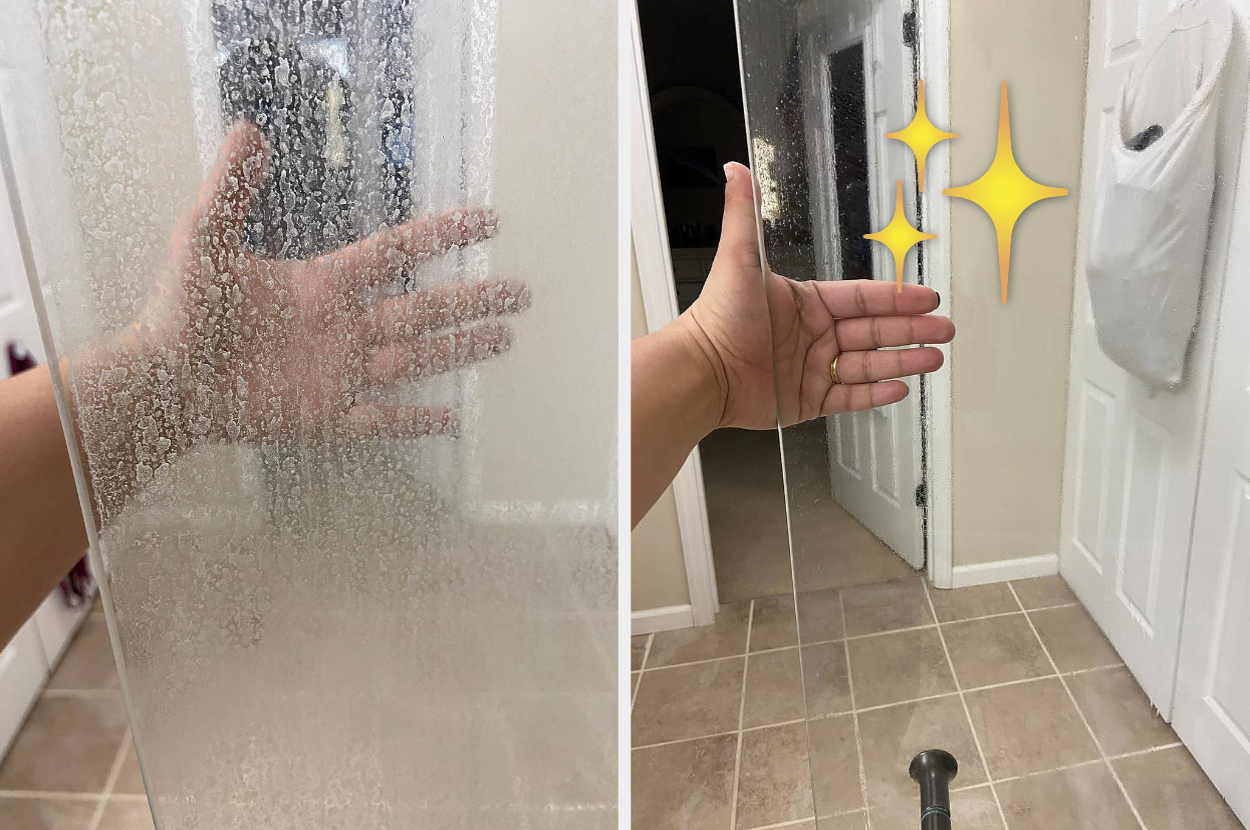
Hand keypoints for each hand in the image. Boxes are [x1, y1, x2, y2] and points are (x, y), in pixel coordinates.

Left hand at [132, 120, 528, 443]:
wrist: (163, 380)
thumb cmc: (180, 310)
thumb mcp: (203, 240)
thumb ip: (231, 189)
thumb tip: (249, 130)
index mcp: (324, 284)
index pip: (395, 254)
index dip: (440, 237)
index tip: (484, 223)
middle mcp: (343, 326)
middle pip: (423, 309)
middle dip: (471, 300)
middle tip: (518, 291)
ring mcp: (339, 371)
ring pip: (415, 358)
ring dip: (460, 347)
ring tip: (504, 338)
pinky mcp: (326, 414)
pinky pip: (379, 419)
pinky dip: (413, 419)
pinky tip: (450, 417)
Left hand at [676, 161, 952, 429]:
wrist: (702, 371)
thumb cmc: (716, 317)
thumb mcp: (738, 259)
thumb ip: (743, 213)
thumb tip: (737, 168)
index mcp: (805, 302)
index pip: (861, 297)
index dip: (896, 297)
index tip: (926, 297)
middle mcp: (812, 335)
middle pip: (873, 330)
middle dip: (912, 330)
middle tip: (944, 329)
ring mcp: (811, 369)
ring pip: (867, 364)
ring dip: (902, 360)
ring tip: (934, 359)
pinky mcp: (806, 401)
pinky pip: (849, 396)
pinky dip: (875, 394)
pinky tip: (900, 387)